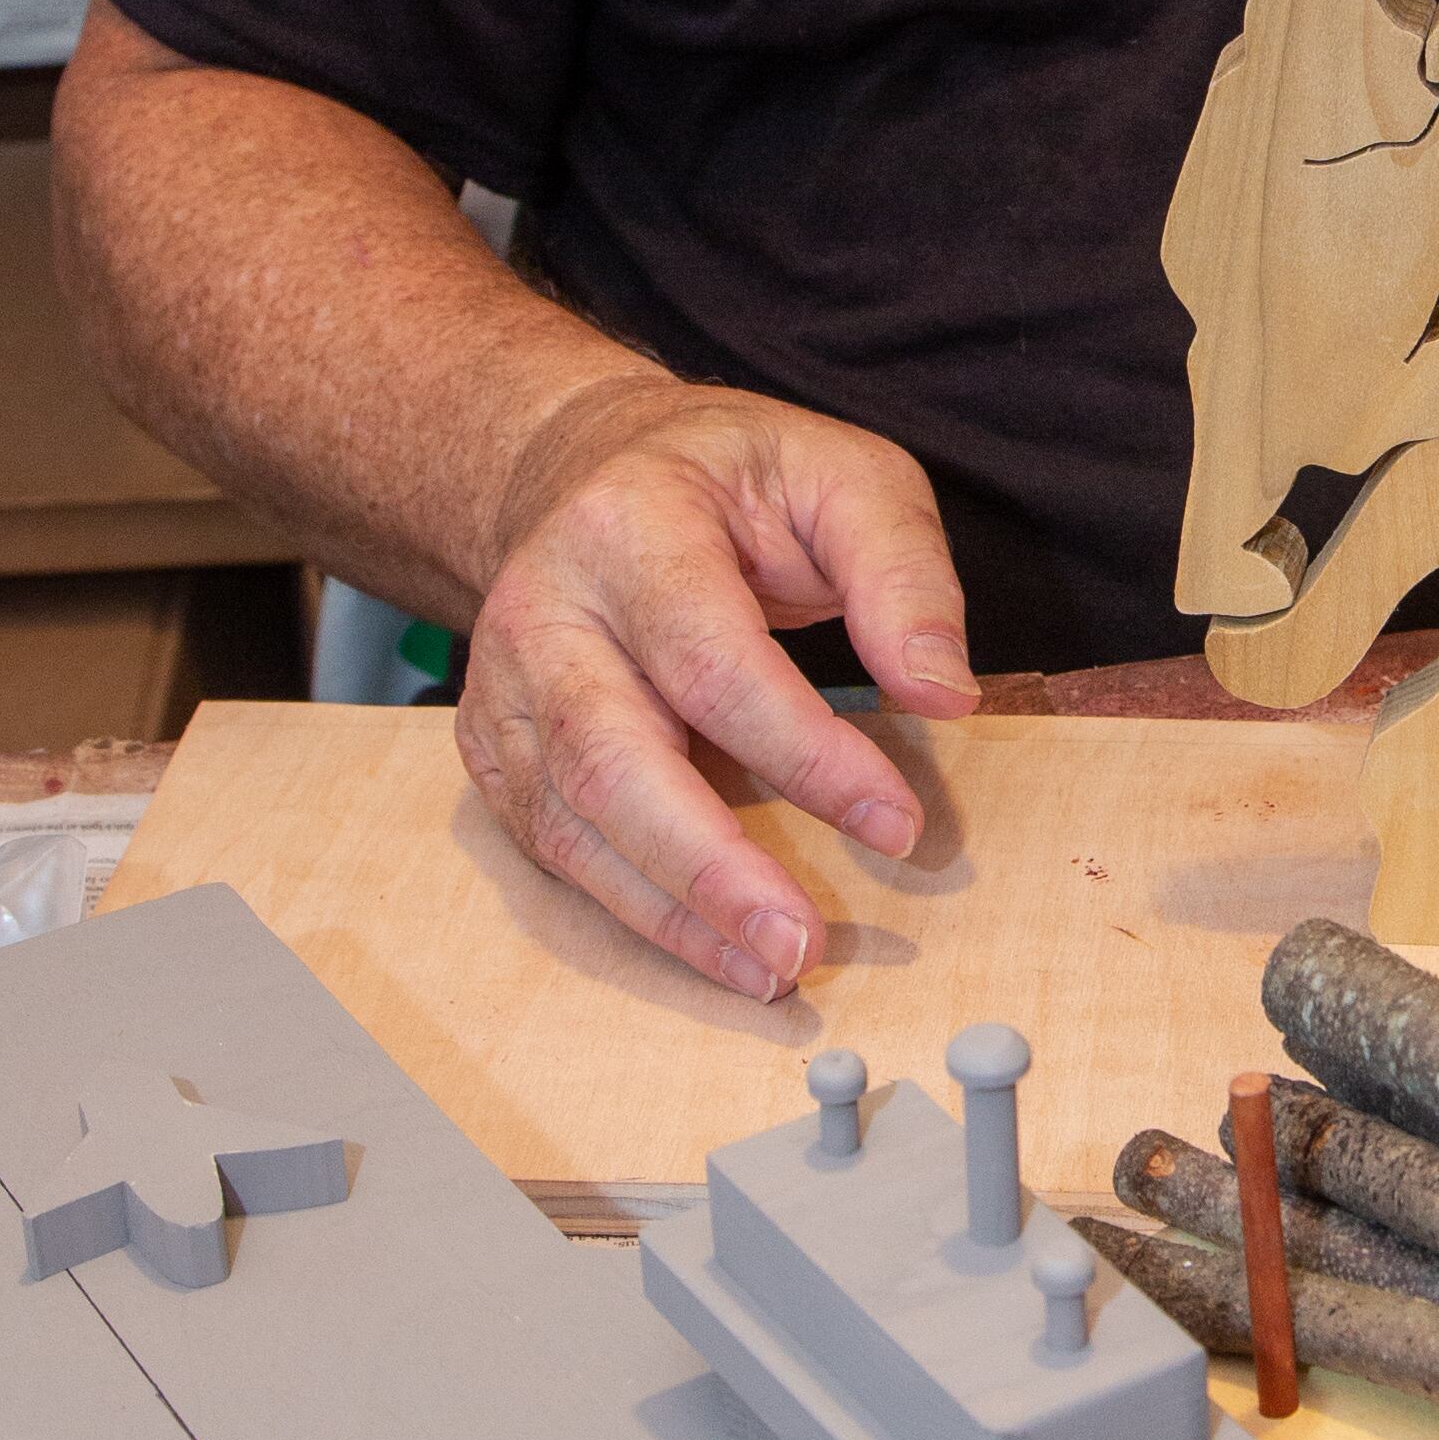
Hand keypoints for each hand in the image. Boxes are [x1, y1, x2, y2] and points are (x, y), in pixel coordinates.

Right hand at [455, 377, 976, 999]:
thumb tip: (945, 696)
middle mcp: (543, 608)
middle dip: (709, 867)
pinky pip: (551, 844)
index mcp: (631, 527)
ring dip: (669, 912)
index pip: (712, 662)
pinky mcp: (493, 743)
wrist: (582, 468)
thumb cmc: (730, 480)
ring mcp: (504, 683)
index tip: (898, 823)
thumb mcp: (842, 477)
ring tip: (768, 971)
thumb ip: (902, 575)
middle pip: (610, 758)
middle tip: (800, 947)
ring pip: (568, 820)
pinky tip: (709, 946)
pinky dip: (630, 907)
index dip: (805, 755)